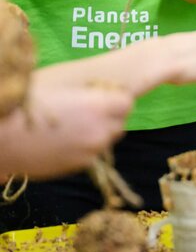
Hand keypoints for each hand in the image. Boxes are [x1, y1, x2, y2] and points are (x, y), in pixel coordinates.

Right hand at [0, 81, 131, 179]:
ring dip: (98, 132)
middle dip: (109, 115)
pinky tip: (64, 139)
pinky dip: (84, 147)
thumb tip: (98, 88)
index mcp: (97, 107)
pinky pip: (92, 154)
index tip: (100, 93)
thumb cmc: (27, 103)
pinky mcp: (77, 167)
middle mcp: (99, 131)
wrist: (2, 137)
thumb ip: (85, 89)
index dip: (115, 96)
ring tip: (73, 124)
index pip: (127, 102)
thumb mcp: (60, 84)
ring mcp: (89, 152)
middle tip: (87, 109)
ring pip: (107, 140)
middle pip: (120, 122)